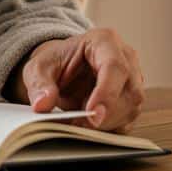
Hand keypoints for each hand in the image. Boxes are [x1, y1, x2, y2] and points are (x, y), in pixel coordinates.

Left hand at [12, 29, 144, 131]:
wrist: (63, 69)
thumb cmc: (55, 63)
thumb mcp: (38, 69)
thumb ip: (40, 84)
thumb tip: (42, 104)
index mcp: (105, 41)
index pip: (115, 67)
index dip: (106, 93)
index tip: (91, 115)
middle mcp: (126, 58)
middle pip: (129, 92)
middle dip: (104, 114)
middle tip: (77, 124)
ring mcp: (133, 80)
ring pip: (131, 109)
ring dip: (105, 123)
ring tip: (78, 121)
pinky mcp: (131, 101)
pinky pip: (128, 122)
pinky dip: (108, 129)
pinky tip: (88, 124)